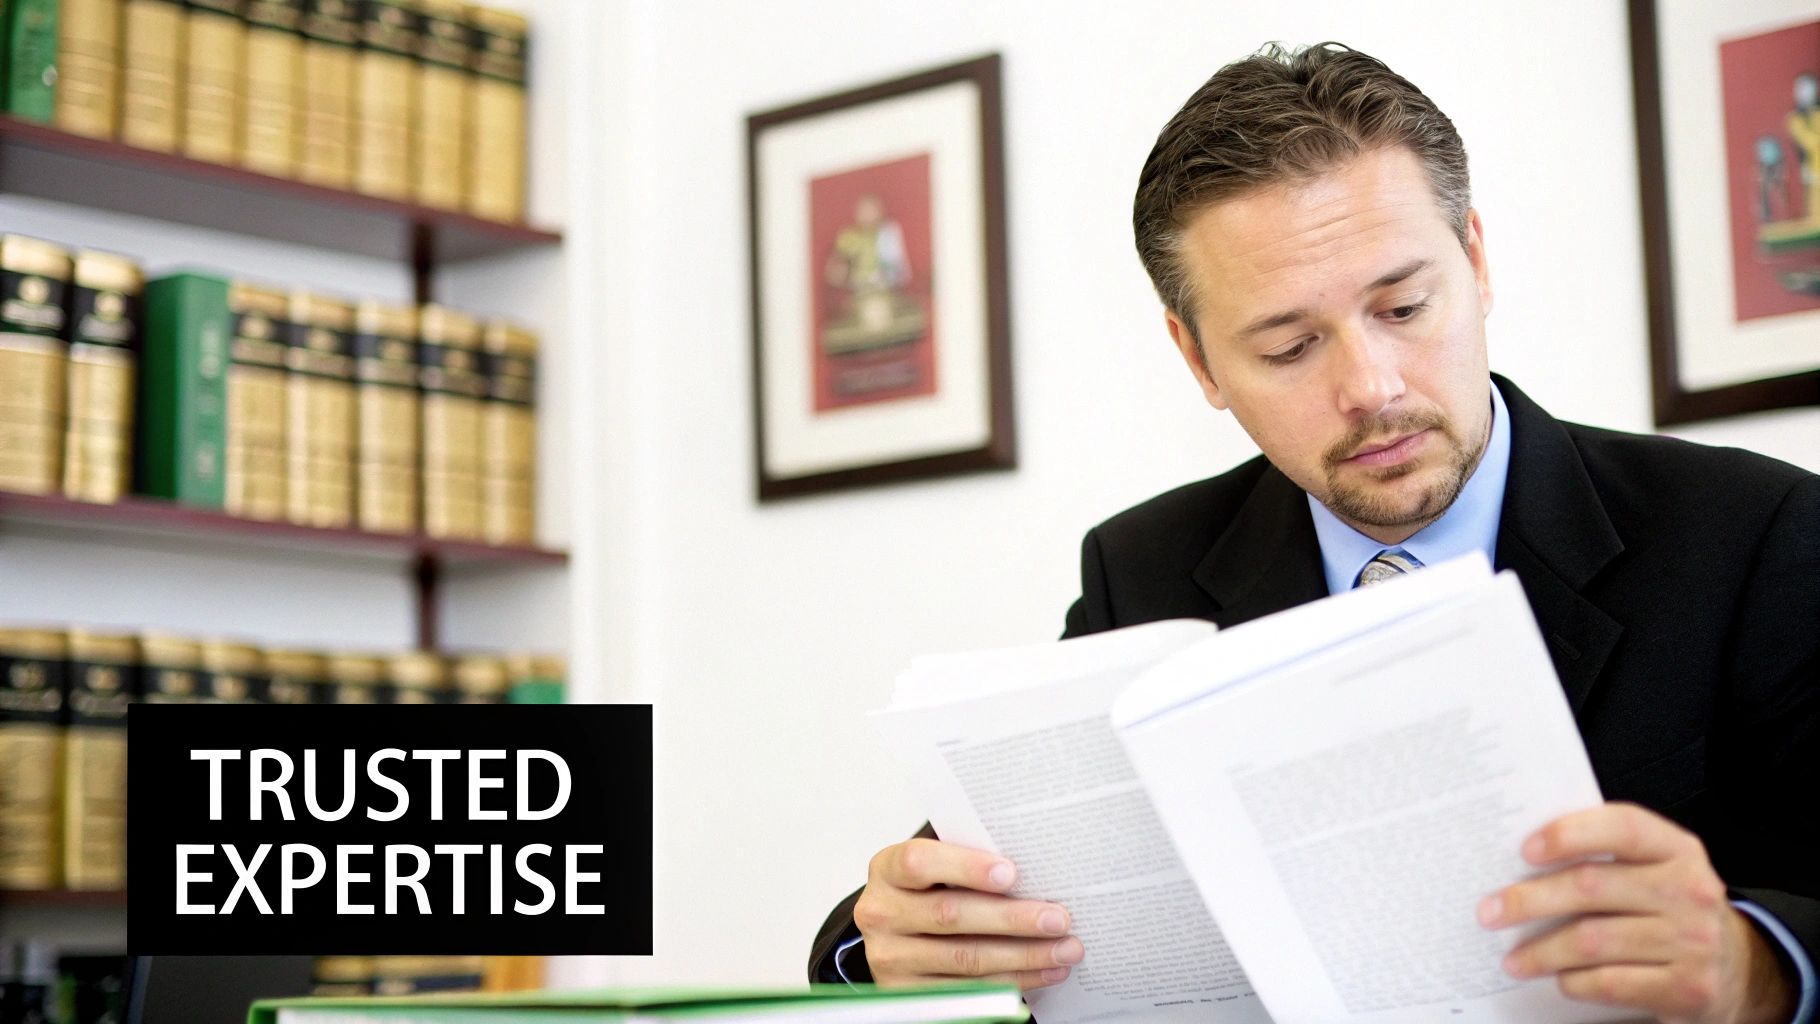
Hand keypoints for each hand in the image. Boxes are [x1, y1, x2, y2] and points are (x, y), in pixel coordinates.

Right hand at [853, 837, 1082, 990]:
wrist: (900, 931)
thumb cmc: (932, 888)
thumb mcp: (938, 867)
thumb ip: (970, 862)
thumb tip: (1037, 870)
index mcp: (887, 869)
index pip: (919, 862)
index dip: (966, 867)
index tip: (1012, 872)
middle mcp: (880, 914)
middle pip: (950, 914)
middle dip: (1012, 918)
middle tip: (1058, 918)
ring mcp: (891, 959)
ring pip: (965, 958)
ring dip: (1024, 955)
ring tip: (1065, 948)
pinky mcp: (908, 995)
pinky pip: (969, 991)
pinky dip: (1014, 980)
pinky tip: (1045, 971)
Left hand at [1479, 802, 1795, 1023]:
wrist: (1737, 968)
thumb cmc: (1670, 908)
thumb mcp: (1654, 870)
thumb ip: (1605, 857)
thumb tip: (1520, 861)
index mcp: (1677, 849)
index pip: (1623, 827)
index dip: (1570, 834)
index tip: (1524, 849)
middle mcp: (1690, 890)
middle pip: (1592, 887)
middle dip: (1529, 900)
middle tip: (1489, 911)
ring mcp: (1693, 941)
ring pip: (1594, 941)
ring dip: (1541, 951)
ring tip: (1512, 959)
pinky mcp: (1688, 988)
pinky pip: (1612, 983)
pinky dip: (1575, 981)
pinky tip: (1557, 979)